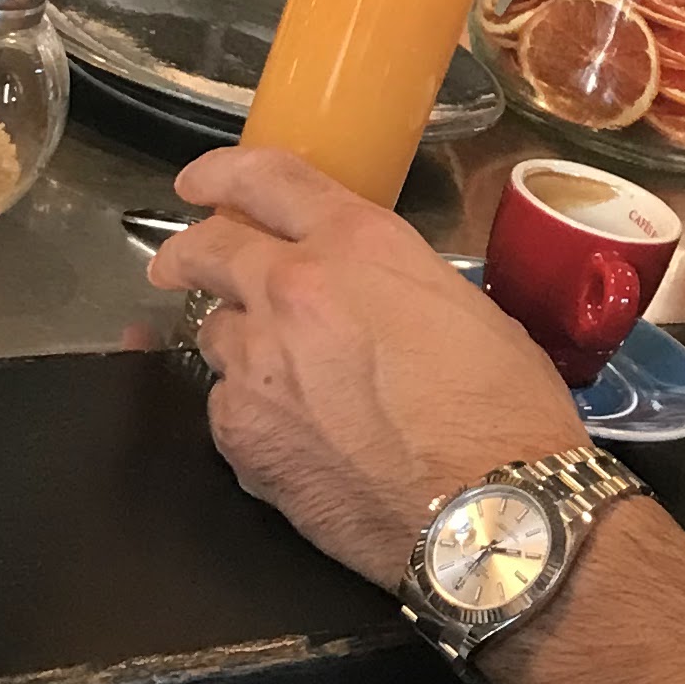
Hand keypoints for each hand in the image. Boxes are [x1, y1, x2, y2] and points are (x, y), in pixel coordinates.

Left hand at [146, 147, 580, 587]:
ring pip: (216, 334)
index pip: (265, 178)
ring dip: (239, 344)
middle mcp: (294, 288)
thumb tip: (367, 298)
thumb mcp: (463, 307)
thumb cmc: (505, 409)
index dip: (221, 172)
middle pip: (208, 250)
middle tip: (179, 264)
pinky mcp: (240, 433)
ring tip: (279, 378)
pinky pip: (226, 406)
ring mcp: (258, 361)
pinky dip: (250, 413)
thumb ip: (392, 284)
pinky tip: (292, 439)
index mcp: (359, 244)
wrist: (489, 511)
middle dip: (185, 254)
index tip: (199, 184)